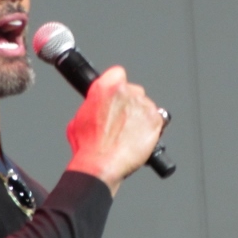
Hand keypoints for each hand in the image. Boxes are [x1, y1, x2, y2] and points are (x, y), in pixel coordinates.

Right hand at [66, 66, 164, 195]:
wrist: (101, 164)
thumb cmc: (88, 145)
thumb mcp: (79, 117)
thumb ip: (93, 103)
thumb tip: (98, 105)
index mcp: (106, 86)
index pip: (117, 73)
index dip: (116, 85)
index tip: (115, 96)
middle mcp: (126, 91)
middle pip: (133, 90)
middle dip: (129, 102)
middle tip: (121, 119)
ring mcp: (143, 105)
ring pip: (145, 105)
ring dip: (140, 115)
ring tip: (129, 133)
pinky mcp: (156, 119)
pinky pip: (158, 118)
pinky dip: (151, 127)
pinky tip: (139, 138)